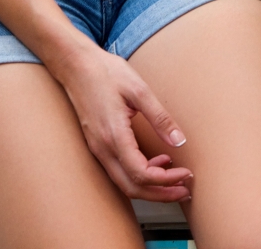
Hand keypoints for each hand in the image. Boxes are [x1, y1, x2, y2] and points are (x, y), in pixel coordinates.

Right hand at [51, 42, 192, 201]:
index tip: (185, 173)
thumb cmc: (105, 72)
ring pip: (125, 183)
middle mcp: (103, 148)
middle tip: (184, 191)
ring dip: (151, 188)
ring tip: (175, 180)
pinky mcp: (98, 145)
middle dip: (161, 194)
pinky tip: (156, 163)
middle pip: (133, 188)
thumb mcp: (139, 90)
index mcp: (114, 135)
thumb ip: (160, 118)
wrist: (75, 65)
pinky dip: (139, 175)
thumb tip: (179, 140)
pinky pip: (119, 171)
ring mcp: (98, 148)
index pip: (141, 174)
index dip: (166, 180)